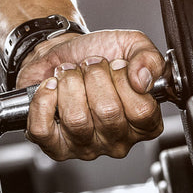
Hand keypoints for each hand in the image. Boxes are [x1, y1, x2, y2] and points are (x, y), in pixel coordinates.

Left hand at [16, 30, 165, 159]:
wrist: (61, 54)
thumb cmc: (98, 54)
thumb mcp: (132, 46)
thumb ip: (149, 58)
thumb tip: (143, 81)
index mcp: (142, 123)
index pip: (142, 111)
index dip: (125, 80)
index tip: (116, 65)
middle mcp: (116, 140)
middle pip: (108, 113)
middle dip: (94, 76)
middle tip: (89, 66)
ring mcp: (85, 147)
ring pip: (76, 119)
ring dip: (69, 84)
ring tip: (69, 74)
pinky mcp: (54, 147)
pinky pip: (43, 129)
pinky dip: (43, 100)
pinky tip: (50, 87)